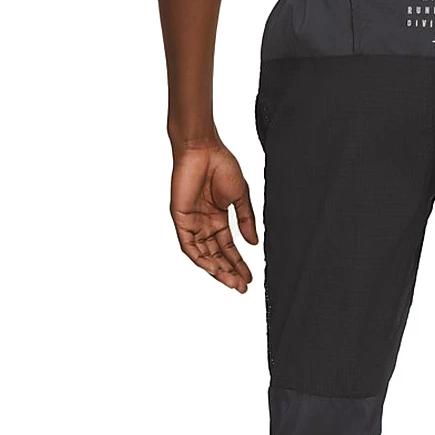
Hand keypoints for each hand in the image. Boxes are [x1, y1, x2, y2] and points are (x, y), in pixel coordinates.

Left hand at [169, 141, 257, 292]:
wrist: (203, 148)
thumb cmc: (221, 165)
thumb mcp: (240, 197)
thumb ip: (246, 221)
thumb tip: (253, 244)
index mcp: (218, 218)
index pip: (227, 247)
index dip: (238, 263)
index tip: (249, 278)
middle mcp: (204, 223)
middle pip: (216, 255)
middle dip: (229, 272)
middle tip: (241, 287)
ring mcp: (192, 222)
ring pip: (203, 254)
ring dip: (216, 270)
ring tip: (230, 282)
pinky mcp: (181, 219)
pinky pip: (189, 245)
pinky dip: (200, 258)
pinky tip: (213, 268)